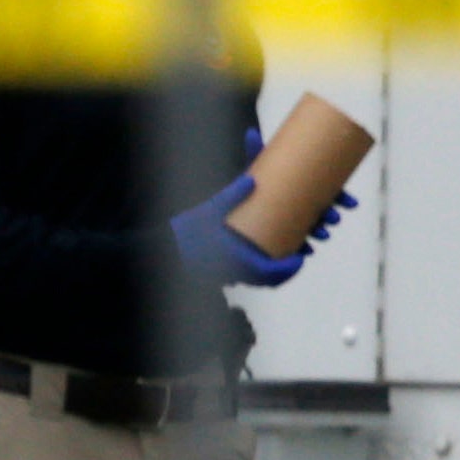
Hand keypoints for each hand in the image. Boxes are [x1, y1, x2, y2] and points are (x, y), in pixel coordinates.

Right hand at [170, 177, 304, 286]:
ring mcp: (224, 276)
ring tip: (278, 258)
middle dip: (283, 272)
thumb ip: (231, 195)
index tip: (301, 258)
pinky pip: (242, 278)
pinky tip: (253, 259)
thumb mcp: (208, 210)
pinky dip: (254, 273)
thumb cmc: (183, 233)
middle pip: (267, 281)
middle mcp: (233, 273)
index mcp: (237, 261)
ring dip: (269, 273)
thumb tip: (253, 179)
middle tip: (296, 258)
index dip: (290, 268)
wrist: (158, 251)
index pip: (272, 272)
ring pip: (255, 281)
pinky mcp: (215, 274)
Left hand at [236, 127, 360, 243]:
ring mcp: (296, 220)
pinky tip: (306, 251)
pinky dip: (303, 247)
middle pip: (325, 210)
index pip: (331, 192)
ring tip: (321, 234)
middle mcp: (303, 204)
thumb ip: (255, 151)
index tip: (351, 204)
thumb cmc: (254, 178)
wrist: (238, 198)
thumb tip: (250, 131)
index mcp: (305, 186)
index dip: (343, 198)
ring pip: (314, 228)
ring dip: (321, 231)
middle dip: (332, 215)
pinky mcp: (285, 233)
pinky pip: (297, 243)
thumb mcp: (256, 165)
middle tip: (334, 218)